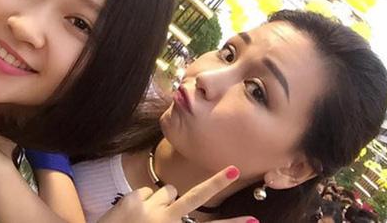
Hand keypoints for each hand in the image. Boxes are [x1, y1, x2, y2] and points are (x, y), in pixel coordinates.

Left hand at [98, 166, 257, 222]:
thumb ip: (174, 222)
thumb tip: (184, 207)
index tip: (254, 219)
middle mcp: (165, 222)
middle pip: (196, 197)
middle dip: (216, 182)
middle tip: (234, 168)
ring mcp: (149, 208)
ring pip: (167, 191)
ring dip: (162, 200)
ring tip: (147, 217)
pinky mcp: (133, 197)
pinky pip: (147, 191)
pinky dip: (143, 199)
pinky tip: (131, 213)